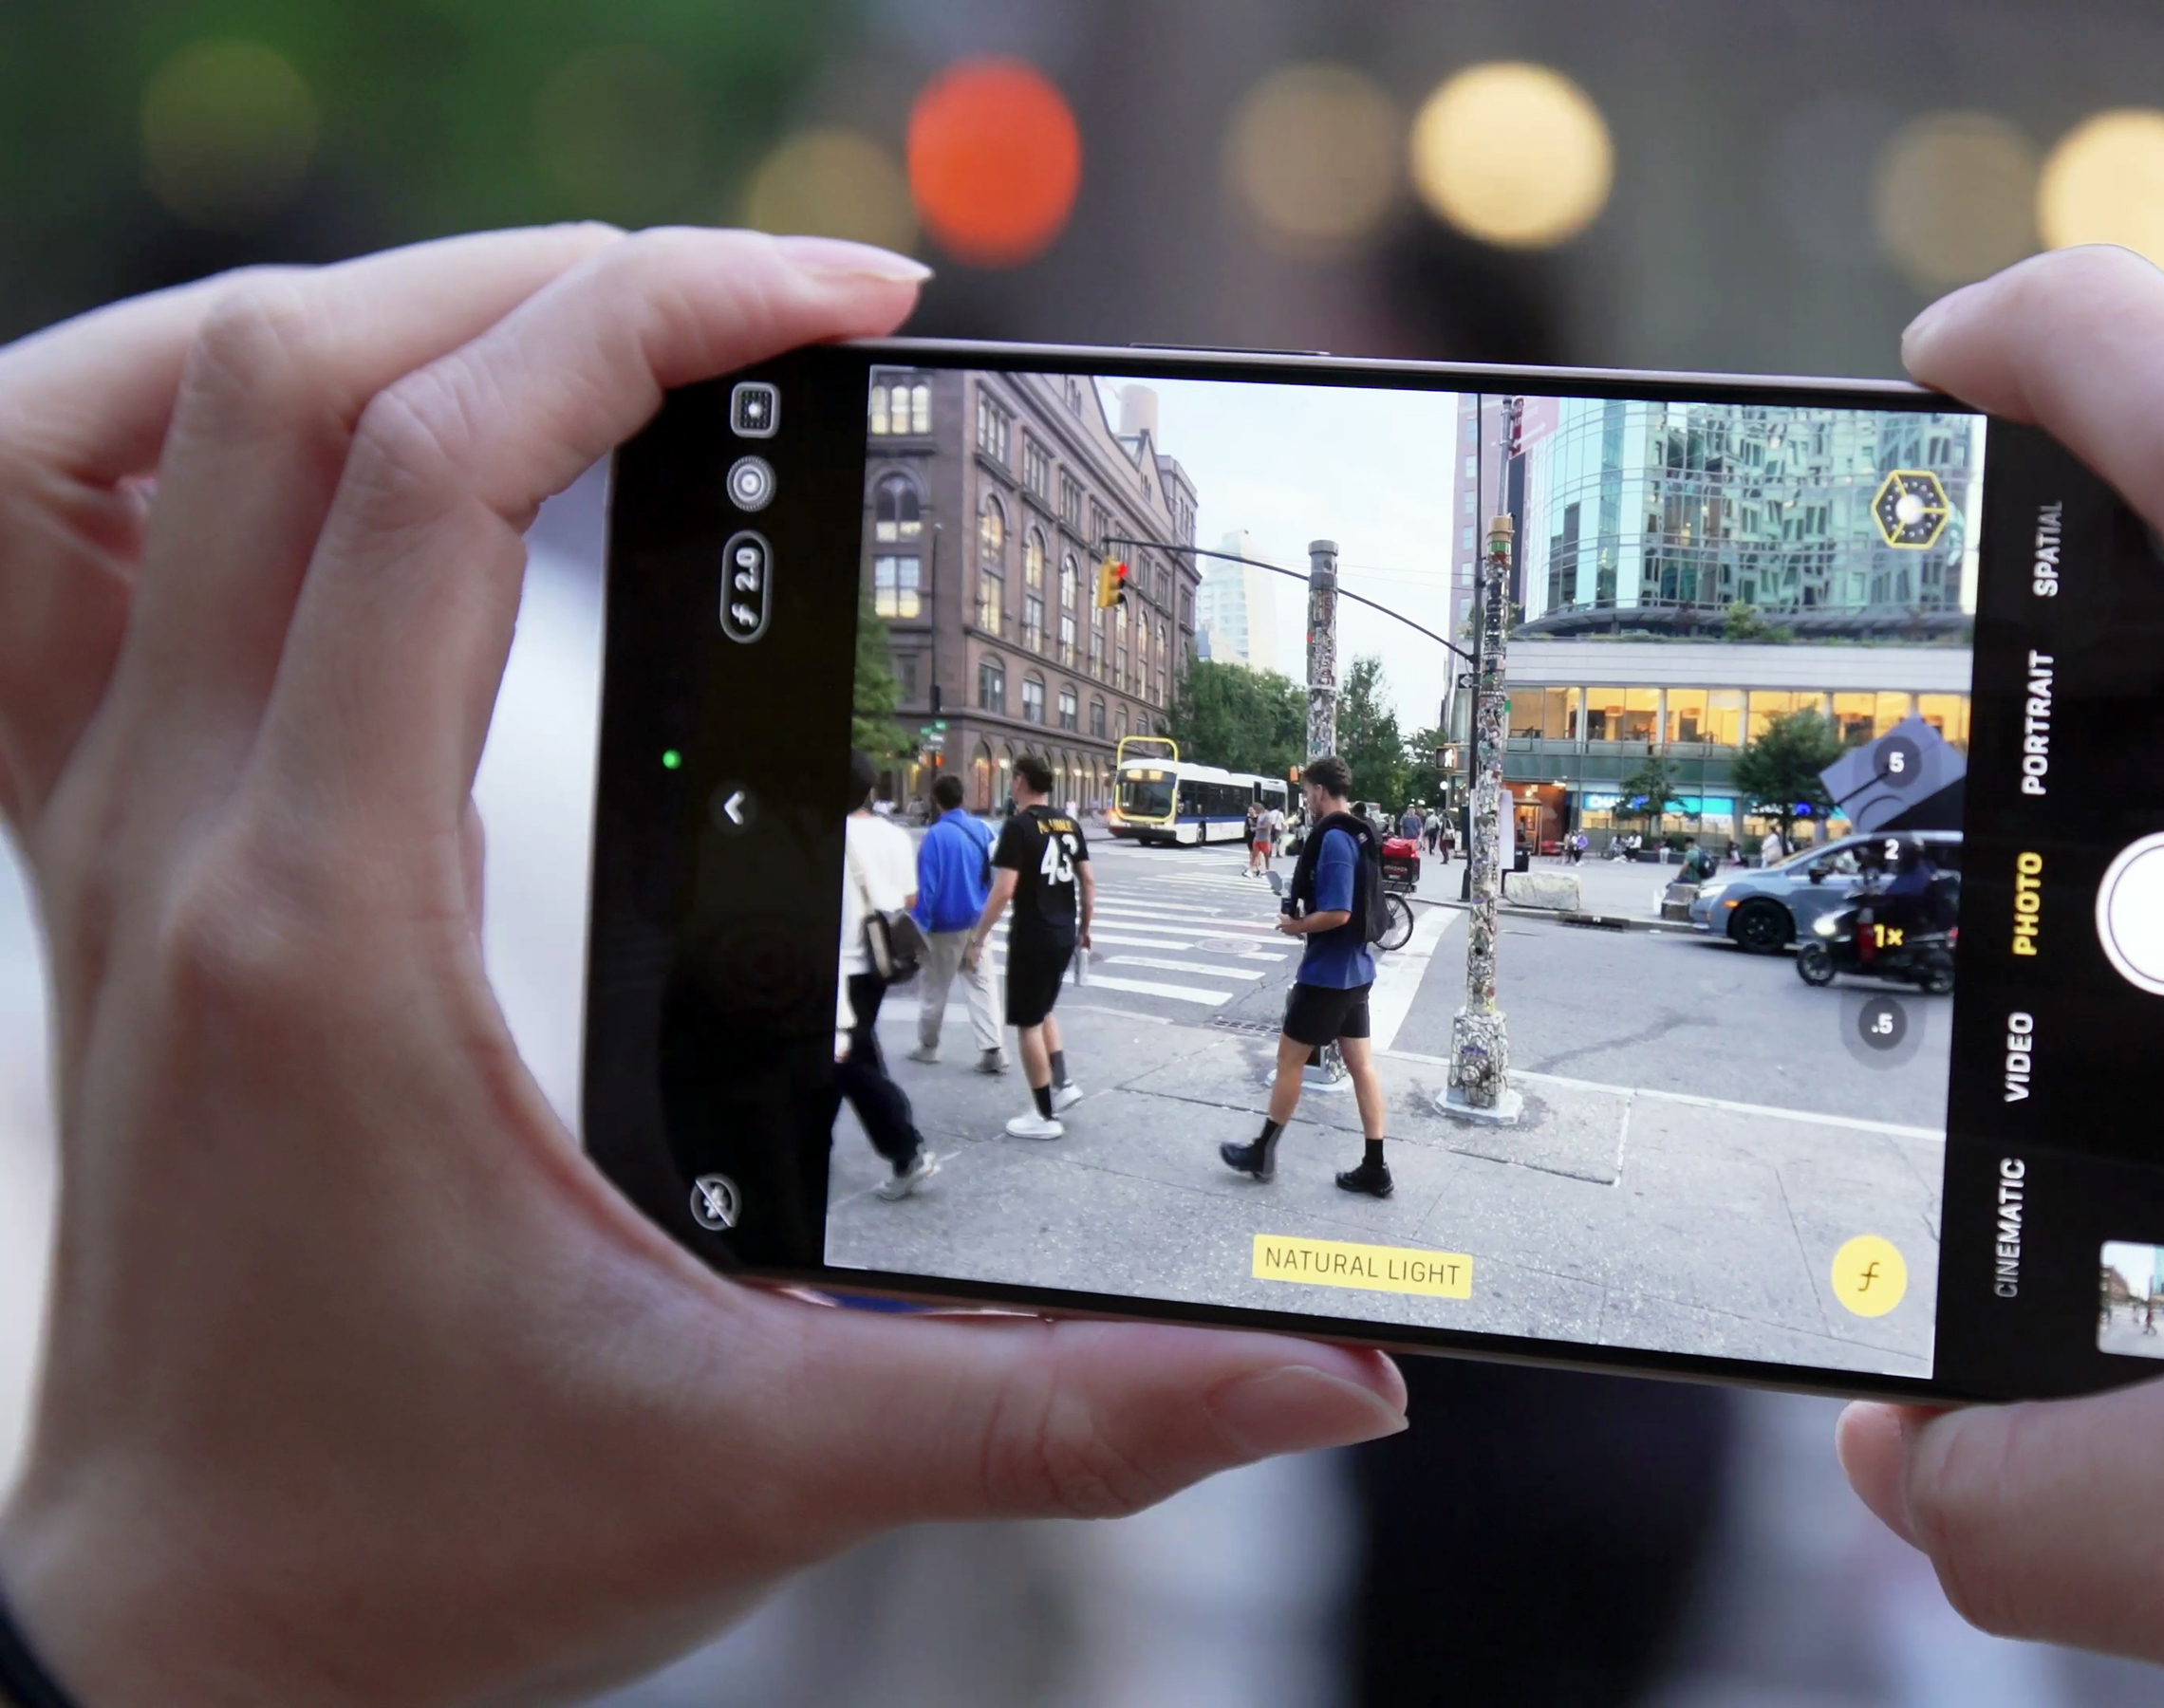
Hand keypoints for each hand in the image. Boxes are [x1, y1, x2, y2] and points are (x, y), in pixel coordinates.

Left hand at [0, 228, 1405, 1707]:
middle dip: (551, 275)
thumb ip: (1065, 1416)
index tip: (842, 299)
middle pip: (283, 379)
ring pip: (133, 422)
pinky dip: (185, 429)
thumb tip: (1323, 1375)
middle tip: (779, 306)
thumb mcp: (764, 1473)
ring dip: (363, 320)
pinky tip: (345, 446)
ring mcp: (103, 839)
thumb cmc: (412, 1552)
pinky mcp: (96, 872)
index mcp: (333, 928)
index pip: (427, 475)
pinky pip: (47, 547)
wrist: (176, 1649)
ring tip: (581, 330)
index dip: (645, 317)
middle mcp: (183, 839)